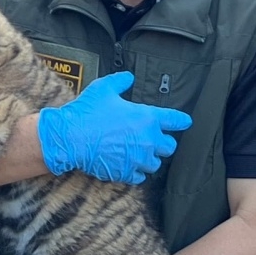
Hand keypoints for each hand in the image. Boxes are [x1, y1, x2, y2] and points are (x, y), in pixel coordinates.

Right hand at [37, 71, 191, 182]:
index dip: (181, 120)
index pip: (174, 120)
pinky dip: (137, 172)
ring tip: (139, 153)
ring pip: (155, 163)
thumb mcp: (103, 88)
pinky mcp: (126, 173)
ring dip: (149, 158)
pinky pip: (140, 177)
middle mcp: (148, 140)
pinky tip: (129, 165)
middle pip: (169, 146)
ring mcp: (138, 159)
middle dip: (163, 142)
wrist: (71, 137)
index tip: (185, 121)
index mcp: (147, 118)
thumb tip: (128, 77)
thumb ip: (120, 82)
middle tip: (153, 139)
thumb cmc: (87, 112)